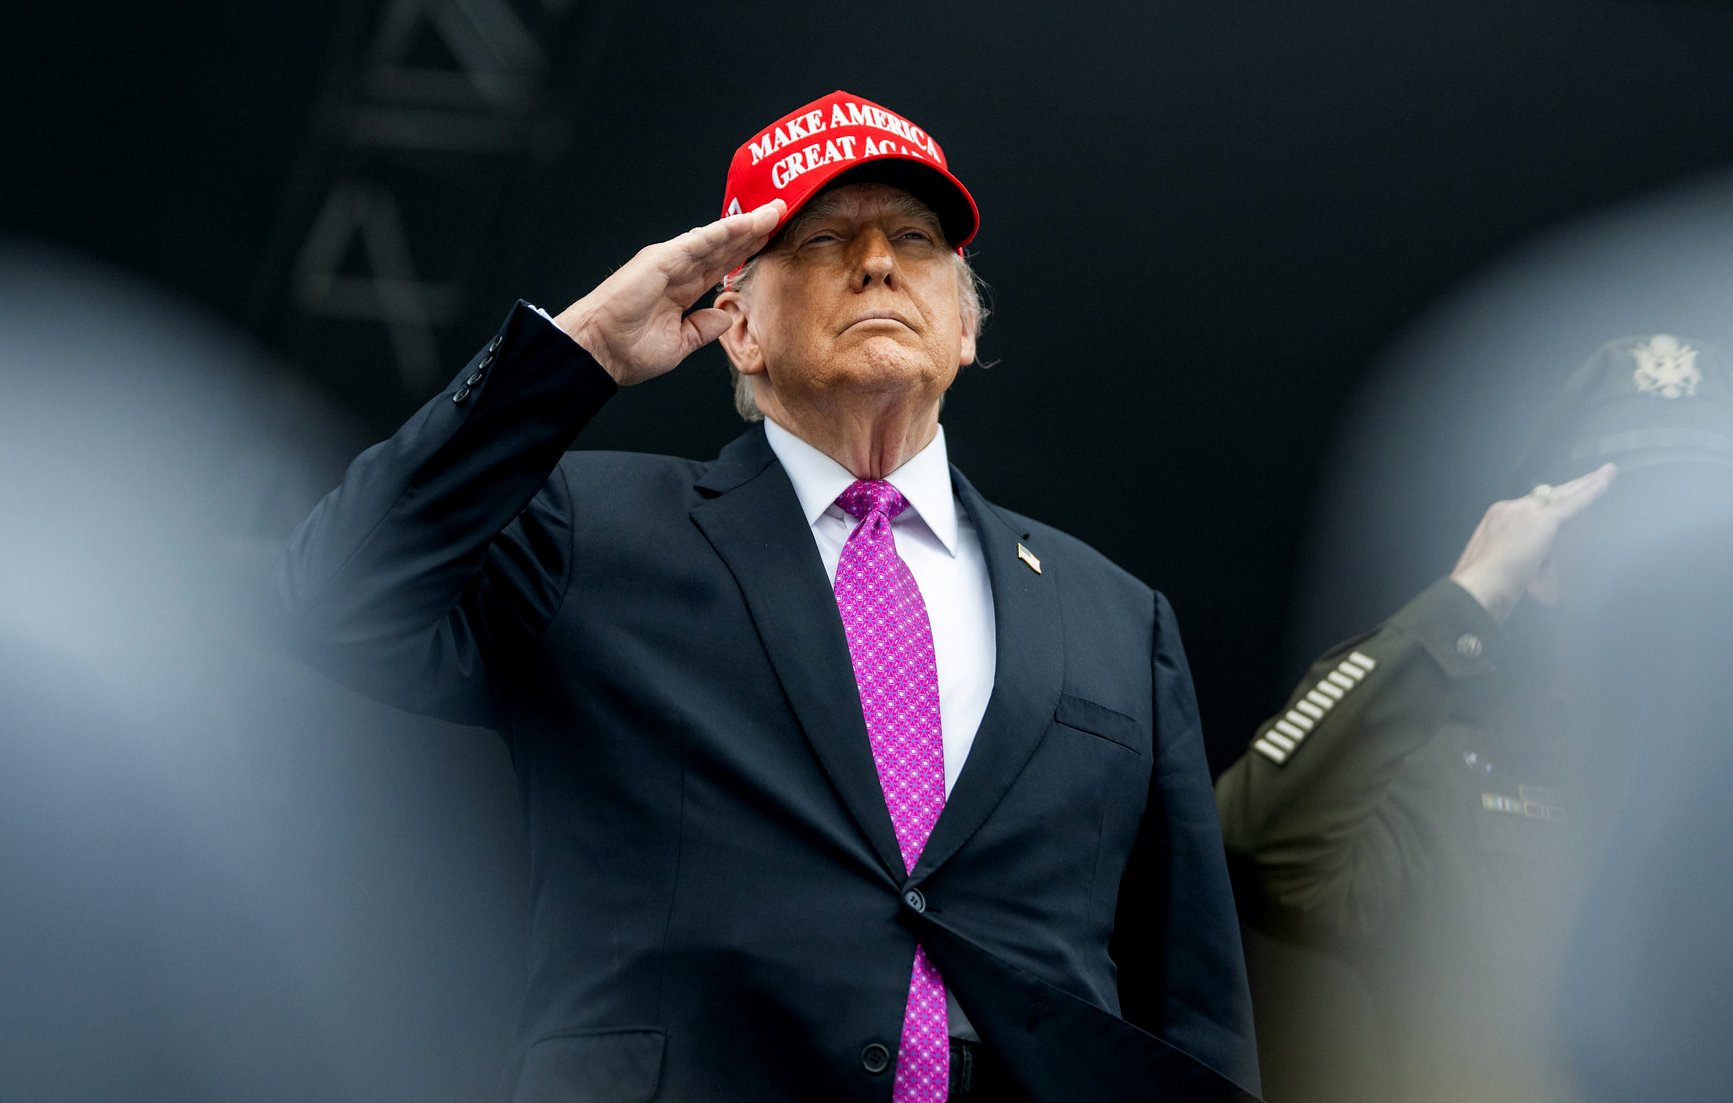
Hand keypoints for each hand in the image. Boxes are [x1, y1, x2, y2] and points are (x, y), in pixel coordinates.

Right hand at [553, 199, 784, 385]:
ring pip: (715, 238)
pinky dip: (723, 231)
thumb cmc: (628, 351)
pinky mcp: (660, 259)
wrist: (601, 353)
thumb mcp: (680, 343)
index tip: (771, 240)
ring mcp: (669, 262)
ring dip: (745, 224)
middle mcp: (677, 270)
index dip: (746, 250)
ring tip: (774, 210)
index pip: (721, 264)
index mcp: (682, 289)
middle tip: (781, 212)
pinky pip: (698, 242)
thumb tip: (725, 317)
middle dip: (753, 230)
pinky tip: (745, 223)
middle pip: (724, 246)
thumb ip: (703, 328)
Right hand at [1449, 463, 1616, 621]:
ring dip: (1585, 486)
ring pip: (1562, 496)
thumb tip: (1545, 579)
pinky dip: (1593, 489)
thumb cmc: (1483, 586)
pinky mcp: (1543, 519)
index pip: (1527, 508)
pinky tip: (1607, 477)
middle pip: (1546, 496)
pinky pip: (1575, 502)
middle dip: (1570, 488)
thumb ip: (1523, 561)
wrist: (1477, 586)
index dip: (1547, 508)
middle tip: (1590, 478)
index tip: (1560, 510)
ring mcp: (1525, 511)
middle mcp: (1508, 508)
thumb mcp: (1501, 567)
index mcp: (1496, 519)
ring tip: (1605, 475)